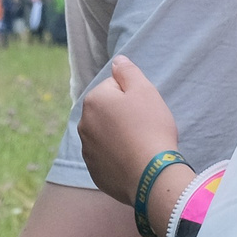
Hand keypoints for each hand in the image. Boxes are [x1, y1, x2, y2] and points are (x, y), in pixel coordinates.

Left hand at [79, 56, 179, 209]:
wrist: (152, 175)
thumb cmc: (150, 128)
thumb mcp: (145, 91)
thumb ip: (128, 71)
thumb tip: (117, 60)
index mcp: (93, 101)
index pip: (114, 87)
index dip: (133, 95)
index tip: (145, 110)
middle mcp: (83, 124)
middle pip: (108, 111)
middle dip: (123, 115)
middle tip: (144, 127)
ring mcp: (87, 150)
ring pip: (106, 134)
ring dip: (119, 136)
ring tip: (139, 145)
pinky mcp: (94, 171)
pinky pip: (107, 157)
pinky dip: (117, 157)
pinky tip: (133, 161)